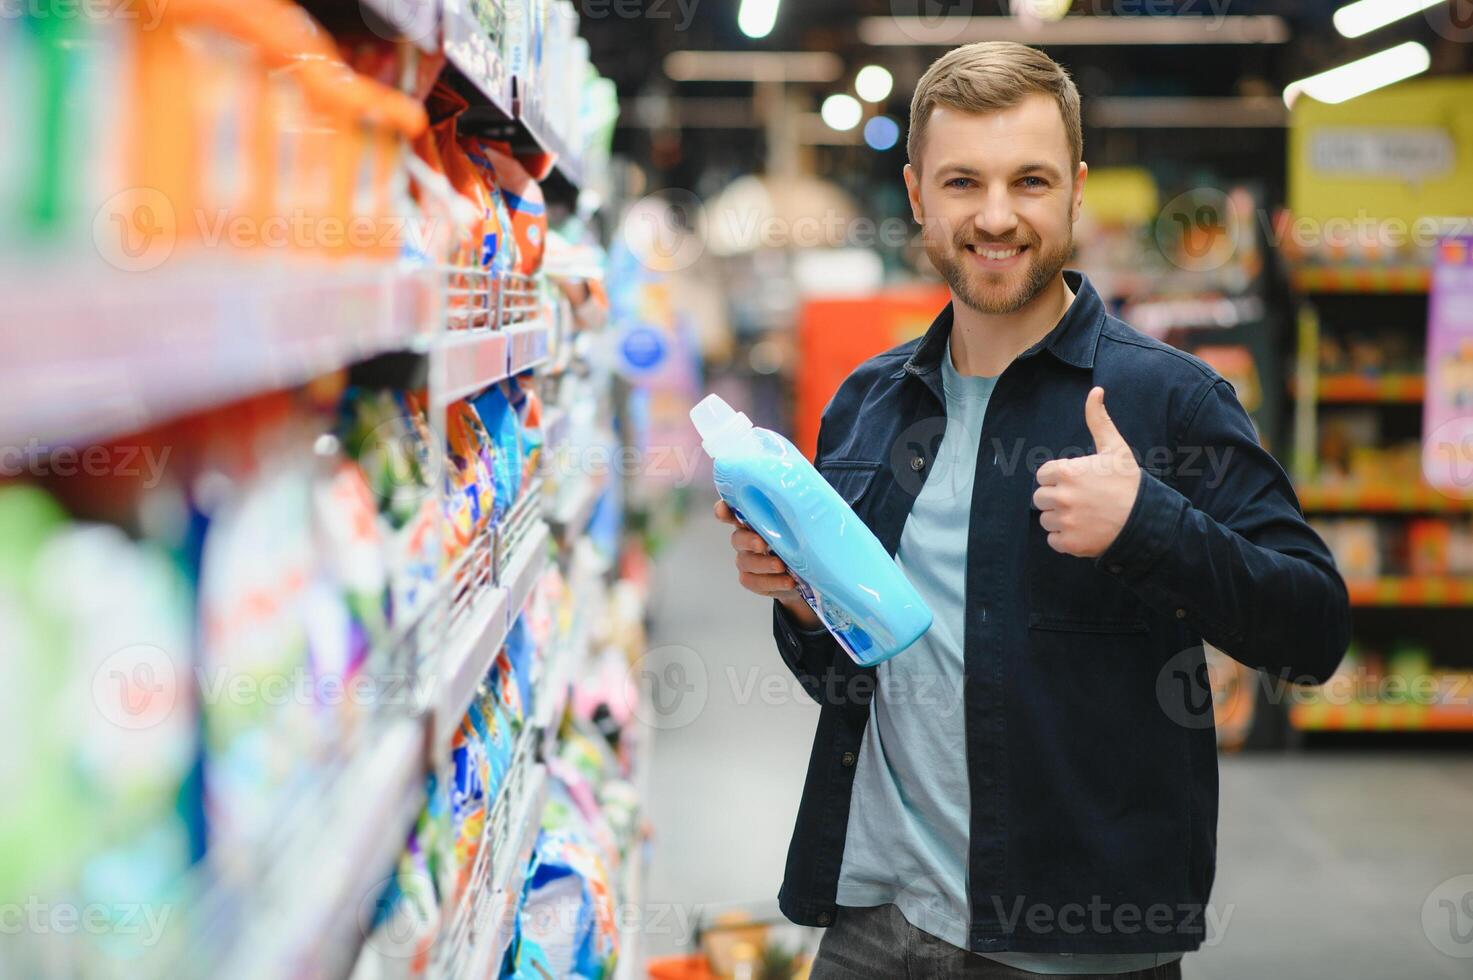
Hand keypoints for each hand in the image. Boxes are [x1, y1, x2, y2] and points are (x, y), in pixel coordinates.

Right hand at [714, 499, 821, 628]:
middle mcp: (744, 538)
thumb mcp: (798, 526)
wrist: (800, 574)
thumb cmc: (796, 541)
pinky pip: (754, 581)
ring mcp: (745, 560)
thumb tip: (809, 506)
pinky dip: (772, 582)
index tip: (724, 511)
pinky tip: (788, 581)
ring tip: (782, 566)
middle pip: (737, 538)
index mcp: (752, 519)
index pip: (731, 511)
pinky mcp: (750, 579)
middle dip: (749, 540)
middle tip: (762, 544)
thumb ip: (794, 516)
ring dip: (764, 564)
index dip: (724, 510)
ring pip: (746, 561)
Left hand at [1032, 387, 1140, 557]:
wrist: (1146, 521)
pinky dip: (1065, 538)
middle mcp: (1062, 496)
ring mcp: (1065, 521)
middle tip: (1082, 500)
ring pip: (1046, 519)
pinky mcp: (1069, 543)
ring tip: (1085, 515)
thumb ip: (1098, 420)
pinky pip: (1053, 540)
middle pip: (1041, 498)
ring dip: (1060, 519)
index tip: (1077, 482)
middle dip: (1057, 498)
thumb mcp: (1115, 448)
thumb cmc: (1129, 483)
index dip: (1058, 478)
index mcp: (1067, 472)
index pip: (1043, 475)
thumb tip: (1095, 391)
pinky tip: (1085, 530)